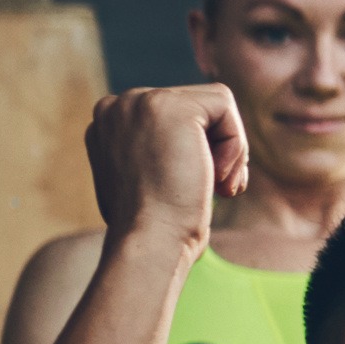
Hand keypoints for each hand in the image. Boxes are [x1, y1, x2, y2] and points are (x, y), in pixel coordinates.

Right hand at [89, 83, 246, 250]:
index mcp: (109, 124)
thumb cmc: (154, 225)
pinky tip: (216, 177)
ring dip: (229, 150)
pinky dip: (236, 144)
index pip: (177, 116)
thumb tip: (182, 149)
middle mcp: (116, 105)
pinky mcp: (167, 104)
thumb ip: (156, 151)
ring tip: (216, 186)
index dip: (200, 151)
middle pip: (198, 108)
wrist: (150, 242)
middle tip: (214, 190)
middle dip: (218, 149)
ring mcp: (137, 101)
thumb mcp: (146, 180)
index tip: (194, 187)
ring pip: (215, 105)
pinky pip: (225, 105)